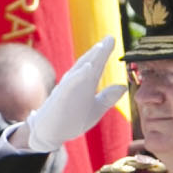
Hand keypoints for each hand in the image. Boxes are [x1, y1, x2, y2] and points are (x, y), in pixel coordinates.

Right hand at [11, 39, 126, 155]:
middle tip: (110, 38)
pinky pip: (70, 84)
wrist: (49, 134)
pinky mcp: (60, 98)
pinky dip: (79, 75)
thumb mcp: (95, 109)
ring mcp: (67, 89)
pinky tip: (89, 67)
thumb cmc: (70, 120)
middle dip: (100, 51)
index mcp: (85, 85)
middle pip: (89, 63)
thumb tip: (123, 86)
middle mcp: (76, 83)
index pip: (96, 66)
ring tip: (101, 47)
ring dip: (90, 58)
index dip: (104, 53)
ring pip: (79, 71)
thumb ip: (108, 98)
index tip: (112, 39)